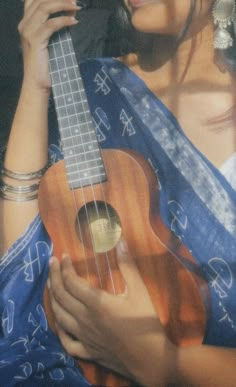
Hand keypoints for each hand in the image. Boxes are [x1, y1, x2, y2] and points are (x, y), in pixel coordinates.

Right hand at [18, 0, 79, 90]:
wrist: (37, 84)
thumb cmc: (44, 66)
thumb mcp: (48, 42)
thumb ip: (53, 27)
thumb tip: (70, 14)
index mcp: (26, 23)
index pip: (35, 0)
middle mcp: (24, 25)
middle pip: (40, 0)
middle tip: (75, 1)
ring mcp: (28, 32)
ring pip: (45, 8)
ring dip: (63, 5)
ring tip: (76, 8)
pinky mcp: (35, 41)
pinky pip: (50, 24)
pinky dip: (63, 20)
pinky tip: (73, 21)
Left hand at [48, 240, 175, 385]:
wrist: (151, 358)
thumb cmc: (146, 323)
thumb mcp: (140, 291)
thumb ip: (128, 267)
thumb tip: (121, 243)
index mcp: (96, 303)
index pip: (71, 281)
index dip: (64, 267)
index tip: (62, 256)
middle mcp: (85, 319)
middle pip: (61, 295)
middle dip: (53, 276)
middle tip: (51, 263)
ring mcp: (83, 337)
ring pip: (59, 316)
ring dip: (52, 298)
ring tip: (51, 285)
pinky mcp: (87, 351)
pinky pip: (66, 341)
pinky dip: (59, 329)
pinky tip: (59, 322)